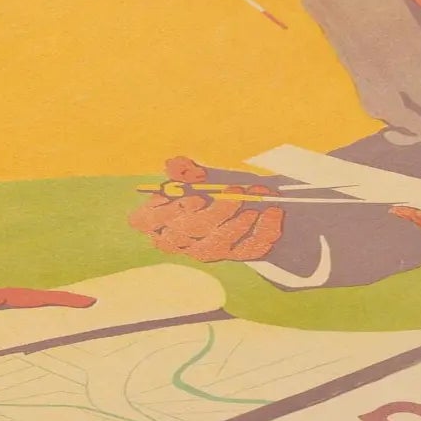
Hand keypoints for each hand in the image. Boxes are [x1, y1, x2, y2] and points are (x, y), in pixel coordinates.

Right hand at [127, 156, 284, 262]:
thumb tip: (174, 165)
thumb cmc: (210, 185)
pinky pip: (249, 249)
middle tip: (236, 192)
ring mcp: (205, 251)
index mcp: (157, 218)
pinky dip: (265, 231)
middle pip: (190, 232)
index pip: (147, 220)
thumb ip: (184, 169)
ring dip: (241, 221)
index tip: (194, 198)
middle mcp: (178, 239)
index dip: (166, 212)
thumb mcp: (197, 174)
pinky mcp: (234, 255)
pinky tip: (274, 212)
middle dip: (216, 212)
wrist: (244, 199)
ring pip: (218, 244)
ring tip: (257, 200)